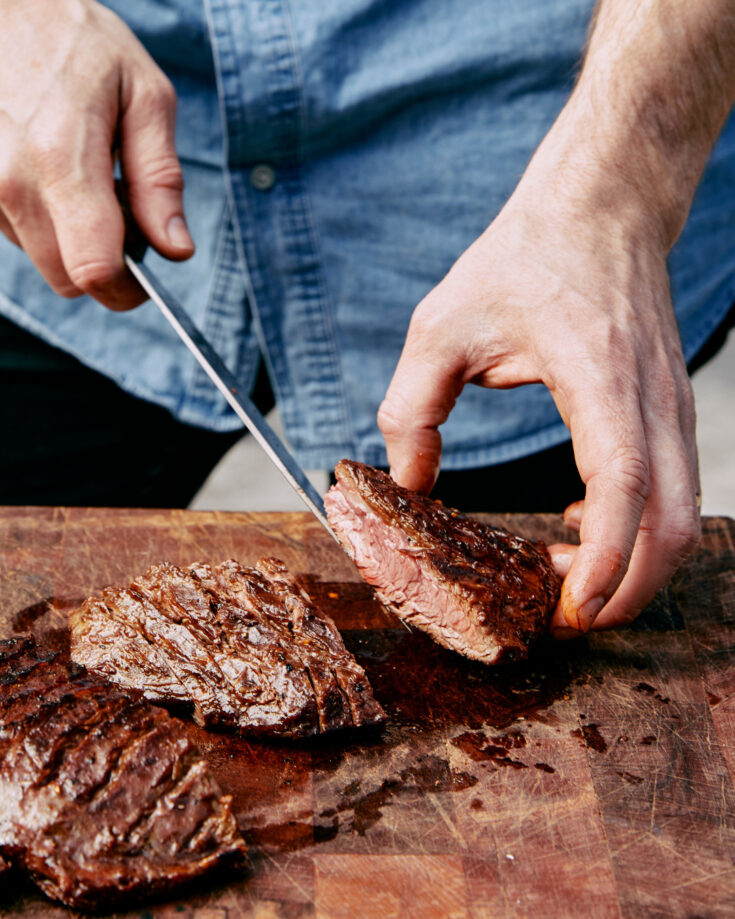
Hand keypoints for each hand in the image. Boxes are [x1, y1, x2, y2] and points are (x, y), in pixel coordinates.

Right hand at [0, 0, 193, 310]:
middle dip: (103, 265)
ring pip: (41, 258)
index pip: (94, 270)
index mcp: (61, 160)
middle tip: (122, 215)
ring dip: (71, 237)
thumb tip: (176, 249)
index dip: (127, 289)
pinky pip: (14, 232)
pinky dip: (43, 218)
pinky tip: (52, 170)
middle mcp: (10, 181)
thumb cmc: (78, 41)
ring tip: (84, 175)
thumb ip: (160, 180)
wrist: (3, 7)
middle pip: (66, 279)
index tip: (145, 279)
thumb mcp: (143, 96)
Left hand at [378, 159, 700, 632]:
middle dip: (629, 589)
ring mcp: (670, 405)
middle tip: (568, 620)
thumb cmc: (522, 262)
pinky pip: (669, 488)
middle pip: (671, 521)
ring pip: (680, 512)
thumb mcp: (441, 327)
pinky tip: (578, 530)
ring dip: (633, 565)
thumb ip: (412, 409)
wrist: (598, 210)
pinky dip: (636, 529)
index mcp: (598, 376)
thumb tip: (408, 485)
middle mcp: (650, 399)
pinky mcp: (667, 409)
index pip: (621, 485)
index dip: (603, 558)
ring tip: (567, 582)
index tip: (570, 605)